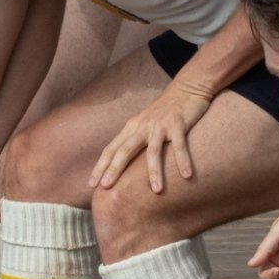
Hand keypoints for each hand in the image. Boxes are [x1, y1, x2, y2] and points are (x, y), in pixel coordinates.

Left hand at [90, 83, 211, 194]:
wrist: (187, 88)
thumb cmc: (165, 111)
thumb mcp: (144, 124)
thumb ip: (134, 140)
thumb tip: (122, 164)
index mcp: (132, 128)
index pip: (111, 149)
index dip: (100, 166)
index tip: (91, 184)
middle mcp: (142, 127)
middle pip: (124, 150)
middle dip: (114, 169)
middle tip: (106, 187)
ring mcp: (160, 126)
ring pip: (153, 151)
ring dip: (154, 172)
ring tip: (156, 190)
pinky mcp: (178, 124)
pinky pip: (180, 145)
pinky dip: (183, 160)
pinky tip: (187, 176)